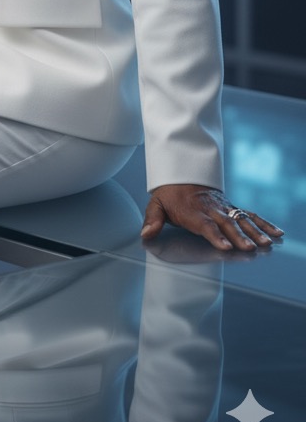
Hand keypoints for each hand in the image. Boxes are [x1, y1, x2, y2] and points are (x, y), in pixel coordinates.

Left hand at [140, 184, 283, 252]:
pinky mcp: (231, 208)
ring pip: (241, 220)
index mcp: (192, 211)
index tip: (225, 246)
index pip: (205, 225)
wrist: (181, 173)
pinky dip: (263, 223)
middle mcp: (210, 210)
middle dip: (239, 236)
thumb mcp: (156, 204)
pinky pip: (249, 215)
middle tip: (250, 248)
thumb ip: (152, 220)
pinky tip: (276, 233)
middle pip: (226, 224)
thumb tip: (146, 234)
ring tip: (266, 243)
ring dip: (254, 231)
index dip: (215, 236)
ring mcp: (223, 208)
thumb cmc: (169, 194)